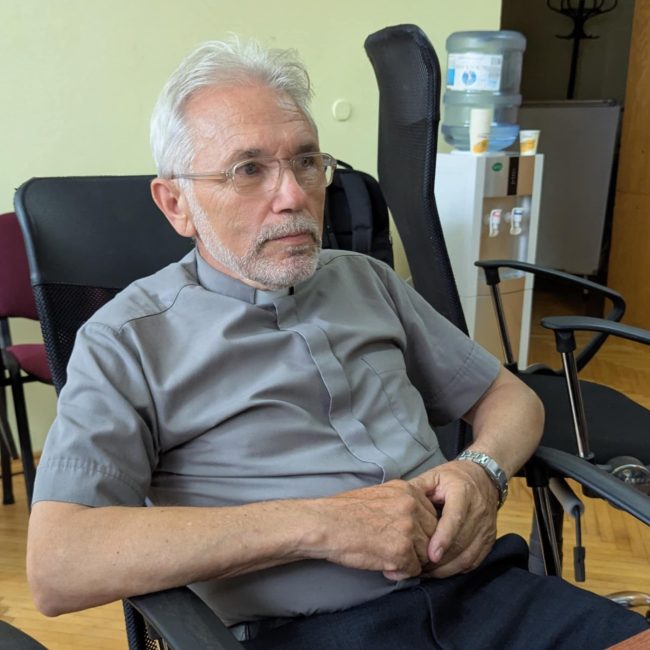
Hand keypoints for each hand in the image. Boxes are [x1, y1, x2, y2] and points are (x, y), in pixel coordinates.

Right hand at [311, 480, 438, 580]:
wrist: (325, 524)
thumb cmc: (344, 511)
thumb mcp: (379, 494)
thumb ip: (402, 502)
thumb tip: (416, 520)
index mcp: (407, 490)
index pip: (431, 514)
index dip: (419, 529)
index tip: (403, 535)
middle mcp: (411, 506)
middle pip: (432, 534)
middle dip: (418, 546)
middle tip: (396, 550)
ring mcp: (408, 529)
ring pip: (425, 554)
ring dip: (410, 560)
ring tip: (387, 557)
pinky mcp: (400, 551)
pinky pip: (413, 569)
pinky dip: (400, 572)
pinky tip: (384, 565)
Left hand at [410, 460, 497, 577]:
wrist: (484, 478)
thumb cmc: (454, 477)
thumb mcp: (434, 476)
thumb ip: (416, 488)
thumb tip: (396, 503)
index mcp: (463, 493)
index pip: (455, 519)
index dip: (443, 538)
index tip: (430, 555)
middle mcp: (479, 512)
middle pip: (461, 542)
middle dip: (440, 560)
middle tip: (417, 567)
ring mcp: (486, 528)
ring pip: (468, 556)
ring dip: (447, 568)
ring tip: (425, 572)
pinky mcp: (489, 540)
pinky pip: (474, 561)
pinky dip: (457, 569)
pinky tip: (441, 571)